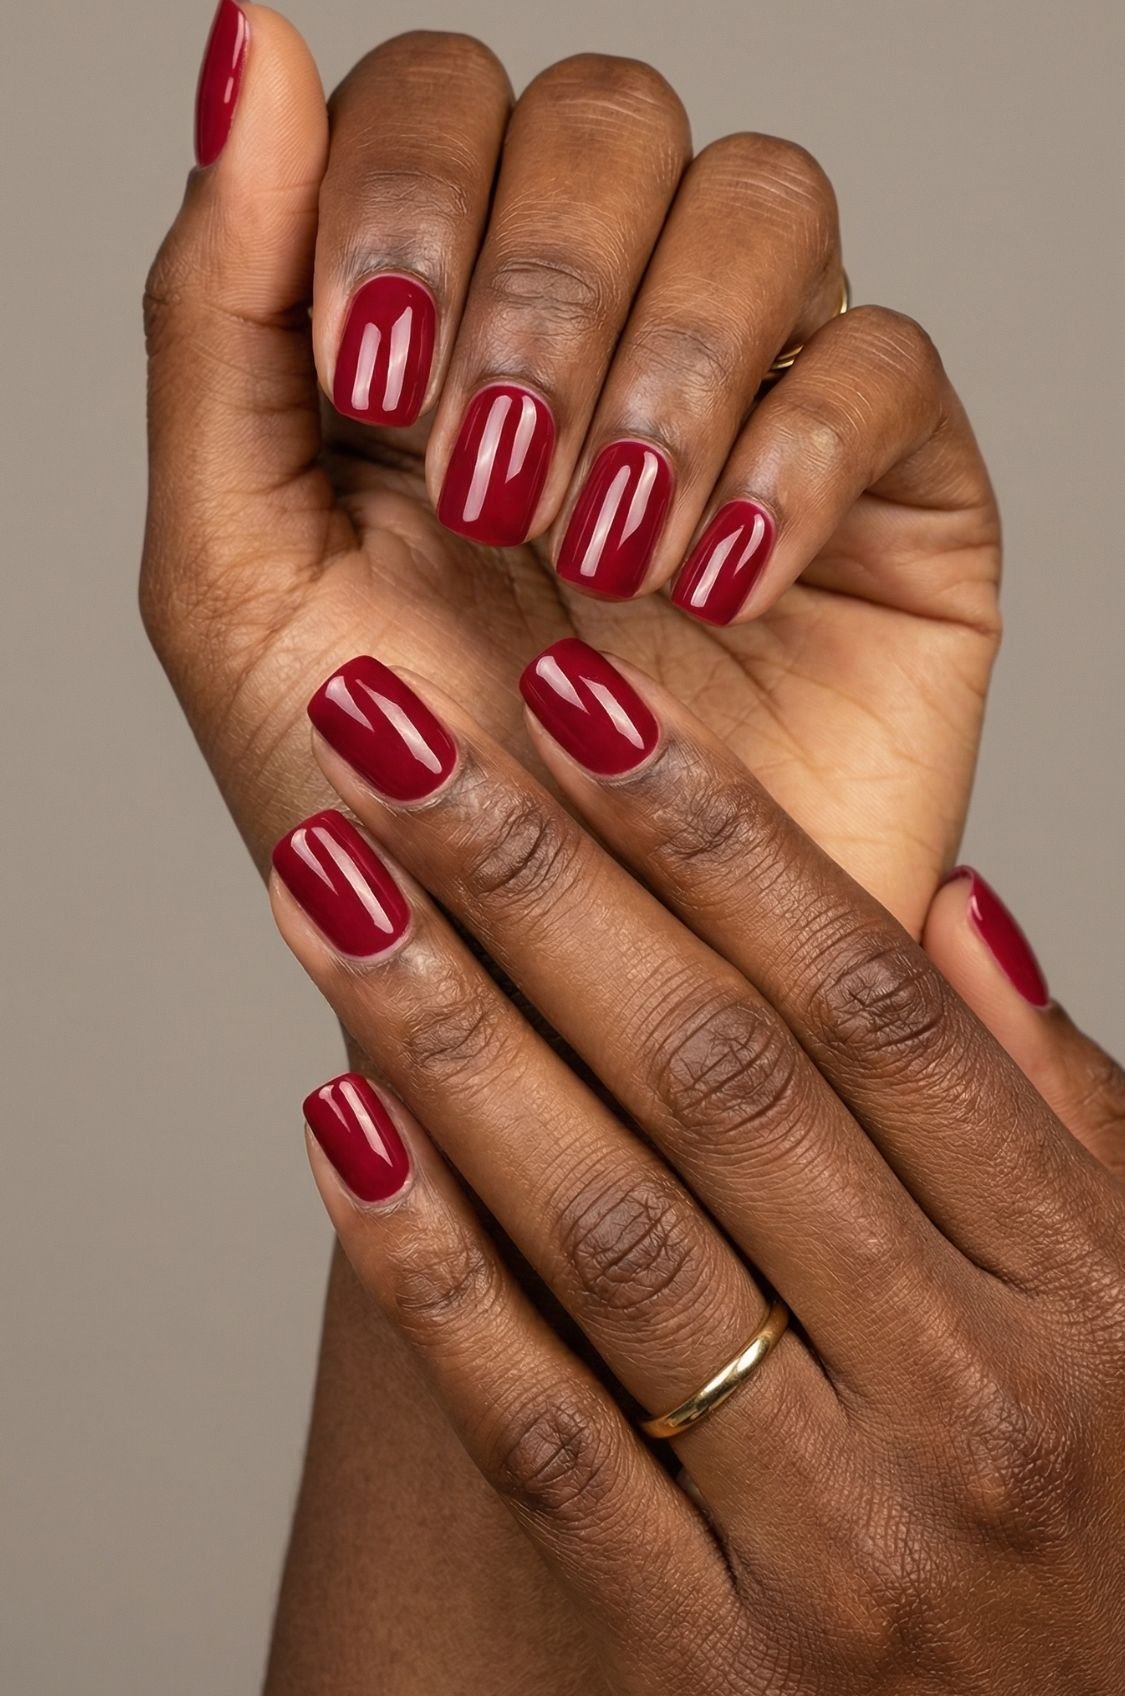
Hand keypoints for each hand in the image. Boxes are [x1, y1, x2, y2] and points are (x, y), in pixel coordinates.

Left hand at [143, 0, 998, 928]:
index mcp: (430, 322)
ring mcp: (752, 396)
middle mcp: (597, 330)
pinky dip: (791, 460)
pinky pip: (887, 365)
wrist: (549, 1009)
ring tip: (600, 553)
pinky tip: (710, 593)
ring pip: (765, 197)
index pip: (440, 93)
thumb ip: (219, 305)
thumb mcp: (234, 569)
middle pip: (611, 109)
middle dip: (539, 278)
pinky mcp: (890, 493)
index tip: (371, 364)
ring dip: (667, 363)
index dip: (406, 181)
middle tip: (492, 481)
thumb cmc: (387, 812)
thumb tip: (246, 37)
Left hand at [268, 640, 1124, 1693]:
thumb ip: (1059, 1115)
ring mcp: (844, 1541)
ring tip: (326, 884)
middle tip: (396, 740)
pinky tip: (336, 1124)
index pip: (871, 1003)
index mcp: (1091, 1283)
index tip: (579, 699)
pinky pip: (547, 1438)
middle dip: (536, 880)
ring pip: (612, 1230)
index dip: (714, 830)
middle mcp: (977, 1398)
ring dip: (448, 1034)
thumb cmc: (1094, 1530)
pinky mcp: (713, 1659)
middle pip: (721, 1078)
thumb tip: (954, 911)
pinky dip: (430, 1276)